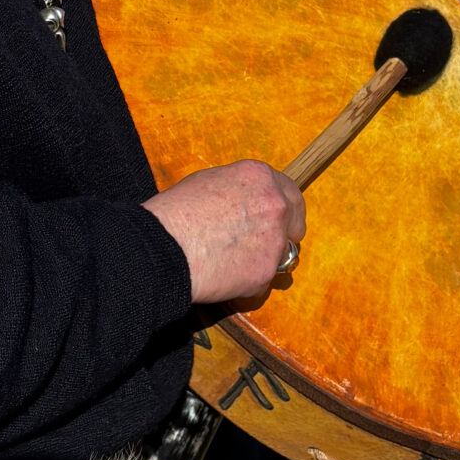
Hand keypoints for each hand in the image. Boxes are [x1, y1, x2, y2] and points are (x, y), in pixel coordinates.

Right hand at [143, 161, 306, 306]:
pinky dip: (248, 282)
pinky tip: (224, 277)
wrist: (164, 245)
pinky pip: (264, 280)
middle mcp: (274, 204)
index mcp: (259, 177)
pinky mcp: (266, 272)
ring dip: (265, 259)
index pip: (289, 191)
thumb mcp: (207, 182)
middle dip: (286, 233)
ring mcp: (274, 239)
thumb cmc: (175, 212)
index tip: (280, 219)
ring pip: (281, 253)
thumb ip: (237, 191)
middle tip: (267, 244)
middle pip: (295, 222)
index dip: (284, 208)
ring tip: (232, 262)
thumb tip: (243, 203)